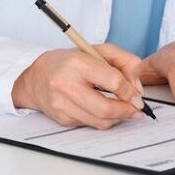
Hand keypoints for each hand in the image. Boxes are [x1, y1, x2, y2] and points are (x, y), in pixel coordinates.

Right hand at [11, 44, 145, 128]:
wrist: (37, 77)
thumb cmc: (69, 62)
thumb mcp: (98, 50)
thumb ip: (124, 61)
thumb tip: (137, 87)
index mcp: (77, 62)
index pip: (113, 81)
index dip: (130, 91)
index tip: (137, 96)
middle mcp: (66, 84)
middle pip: (105, 108)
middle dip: (126, 111)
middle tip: (136, 110)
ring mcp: (61, 104)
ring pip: (99, 122)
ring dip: (117, 118)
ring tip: (124, 110)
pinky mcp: (61, 118)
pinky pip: (90, 124)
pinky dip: (102, 120)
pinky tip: (103, 110)